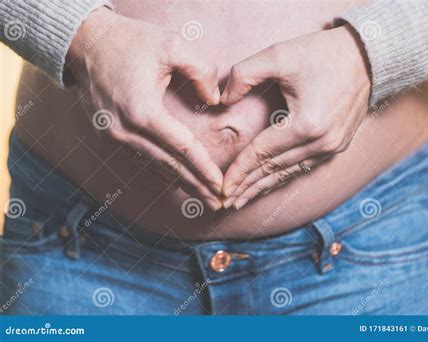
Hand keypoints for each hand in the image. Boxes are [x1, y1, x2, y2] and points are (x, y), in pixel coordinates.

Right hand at [67, 8, 222, 209]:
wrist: (85, 42)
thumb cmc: (129, 41)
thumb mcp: (172, 44)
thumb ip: (201, 71)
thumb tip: (215, 100)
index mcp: (141, 111)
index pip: (182, 148)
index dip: (204, 169)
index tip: (221, 186)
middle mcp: (124, 130)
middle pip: (169, 166)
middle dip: (195, 186)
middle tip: (218, 204)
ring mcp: (113, 136)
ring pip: (154, 166)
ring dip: (180, 182)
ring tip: (202, 198)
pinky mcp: (109, 135)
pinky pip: (141, 159)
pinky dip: (161, 171)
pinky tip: (177, 180)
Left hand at [221, 25, 370, 208]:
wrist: (368, 56)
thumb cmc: (322, 53)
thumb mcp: (278, 55)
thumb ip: (243, 74)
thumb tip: (222, 98)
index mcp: (306, 125)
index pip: (262, 153)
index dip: (239, 170)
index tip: (221, 187)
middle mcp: (321, 143)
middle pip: (274, 169)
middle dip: (247, 185)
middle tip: (225, 201)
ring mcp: (332, 147)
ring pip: (289, 173)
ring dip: (264, 186)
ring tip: (242, 200)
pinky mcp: (337, 146)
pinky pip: (304, 167)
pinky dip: (283, 177)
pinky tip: (269, 184)